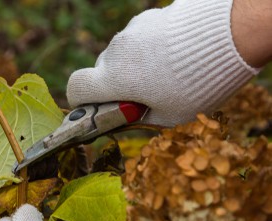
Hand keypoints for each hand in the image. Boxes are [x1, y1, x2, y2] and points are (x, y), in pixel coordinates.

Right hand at [66, 0, 260, 126]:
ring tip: (166, 73)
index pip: (76, 87)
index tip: (97, 106)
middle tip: (143, 95)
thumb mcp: (167, 116)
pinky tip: (173, 55)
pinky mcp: (148, 17)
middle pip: (101, 71)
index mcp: (114, 79)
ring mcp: (131, 31)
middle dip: (116, 85)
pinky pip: (138, 38)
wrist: (231, 35)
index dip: (81, 99)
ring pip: (121, 54)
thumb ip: (138, 117)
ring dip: (133, 66)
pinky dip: (147, 49)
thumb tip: (124, 115)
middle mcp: (115, 52)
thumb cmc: (197, 85)